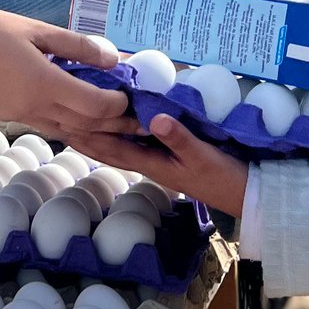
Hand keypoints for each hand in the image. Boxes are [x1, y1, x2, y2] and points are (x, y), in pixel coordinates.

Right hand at [0, 7, 138, 141]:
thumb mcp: (36, 29)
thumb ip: (76, 46)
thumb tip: (112, 58)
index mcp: (43, 84)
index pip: (94, 105)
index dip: (118, 104)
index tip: (133, 96)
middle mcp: (35, 107)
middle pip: (87, 126)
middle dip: (117, 125)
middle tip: (141, 122)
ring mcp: (22, 115)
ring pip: (70, 133)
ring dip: (97, 133)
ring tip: (121, 129)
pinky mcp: (12, 115)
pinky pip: (52, 128)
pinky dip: (74, 128)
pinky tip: (85, 123)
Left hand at [61, 111, 250, 217]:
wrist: (247, 193)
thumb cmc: (224, 176)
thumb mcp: (202, 155)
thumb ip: (179, 137)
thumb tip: (153, 118)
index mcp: (152, 164)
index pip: (112, 149)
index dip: (89, 136)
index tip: (65, 120)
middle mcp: (151, 163)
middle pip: (111, 148)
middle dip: (87, 134)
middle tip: (60, 115)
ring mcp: (161, 160)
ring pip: (123, 144)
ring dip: (102, 132)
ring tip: (81, 115)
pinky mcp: (172, 155)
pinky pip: (141, 141)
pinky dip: (126, 130)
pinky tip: (123, 120)